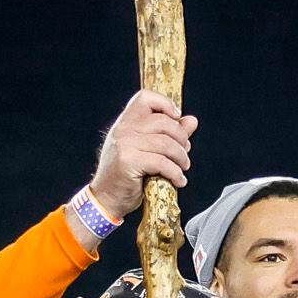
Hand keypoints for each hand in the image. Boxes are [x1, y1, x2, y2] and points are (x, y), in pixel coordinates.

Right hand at [88, 89, 197, 225]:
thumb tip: (191, 121)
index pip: (145, 98)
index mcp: (125, 122)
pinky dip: (175, 172)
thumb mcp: (147, 151)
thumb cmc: (126, 176)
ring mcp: (124, 143)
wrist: (106, 199)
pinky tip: (178, 180)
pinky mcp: (128, 160)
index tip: (177, 119)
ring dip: (181, 158)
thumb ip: (169, 134)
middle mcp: (123, 129)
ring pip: (166, 143)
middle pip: (163, 122)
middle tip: (184, 153)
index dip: (165, 104)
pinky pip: (162, 162)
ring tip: (182, 168)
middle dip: (181, 139)